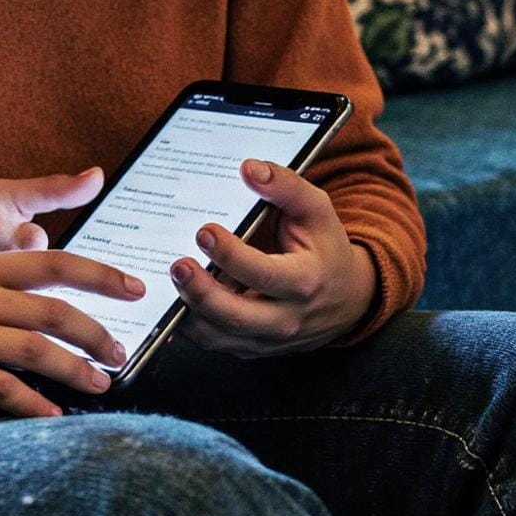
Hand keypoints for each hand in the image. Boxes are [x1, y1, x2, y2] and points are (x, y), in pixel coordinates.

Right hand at [0, 248, 145, 420]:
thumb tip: (33, 304)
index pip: (51, 260)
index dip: (100, 273)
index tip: (135, 287)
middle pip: (55, 306)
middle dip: (100, 330)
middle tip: (125, 352)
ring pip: (37, 348)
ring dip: (78, 370)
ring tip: (103, 386)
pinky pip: (2, 389)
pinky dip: (35, 406)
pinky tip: (54, 421)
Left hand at [169, 159, 376, 356]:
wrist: (345, 299)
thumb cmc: (324, 248)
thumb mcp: (316, 211)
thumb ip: (285, 186)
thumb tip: (249, 168)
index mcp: (304, 282)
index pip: (264, 275)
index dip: (232, 255)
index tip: (205, 232)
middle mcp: (286, 318)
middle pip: (237, 316)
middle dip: (202, 292)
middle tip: (178, 265)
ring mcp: (266, 338)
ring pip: (219, 336)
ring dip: (189, 311)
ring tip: (171, 280)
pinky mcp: (250, 347)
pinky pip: (213, 342)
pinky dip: (188, 326)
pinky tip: (169, 302)